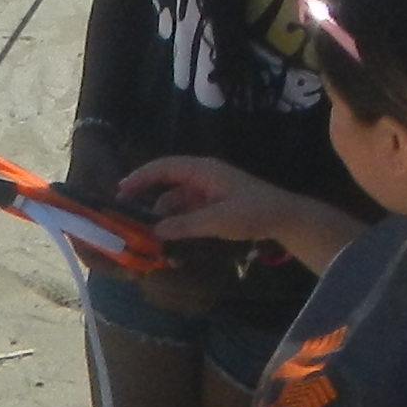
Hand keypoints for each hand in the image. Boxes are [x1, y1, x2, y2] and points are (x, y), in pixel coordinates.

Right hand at [119, 156, 317, 253]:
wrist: (284, 218)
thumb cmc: (254, 212)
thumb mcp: (218, 220)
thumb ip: (185, 225)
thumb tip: (155, 231)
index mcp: (203, 171)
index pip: (164, 167)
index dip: (141, 177)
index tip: (121, 191)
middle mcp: (202, 177)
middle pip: (166, 183)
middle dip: (147, 199)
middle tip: (127, 217)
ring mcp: (206, 191)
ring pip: (174, 201)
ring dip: (162, 216)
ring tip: (147, 235)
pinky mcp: (211, 206)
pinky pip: (185, 212)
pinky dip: (175, 223)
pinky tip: (168, 239)